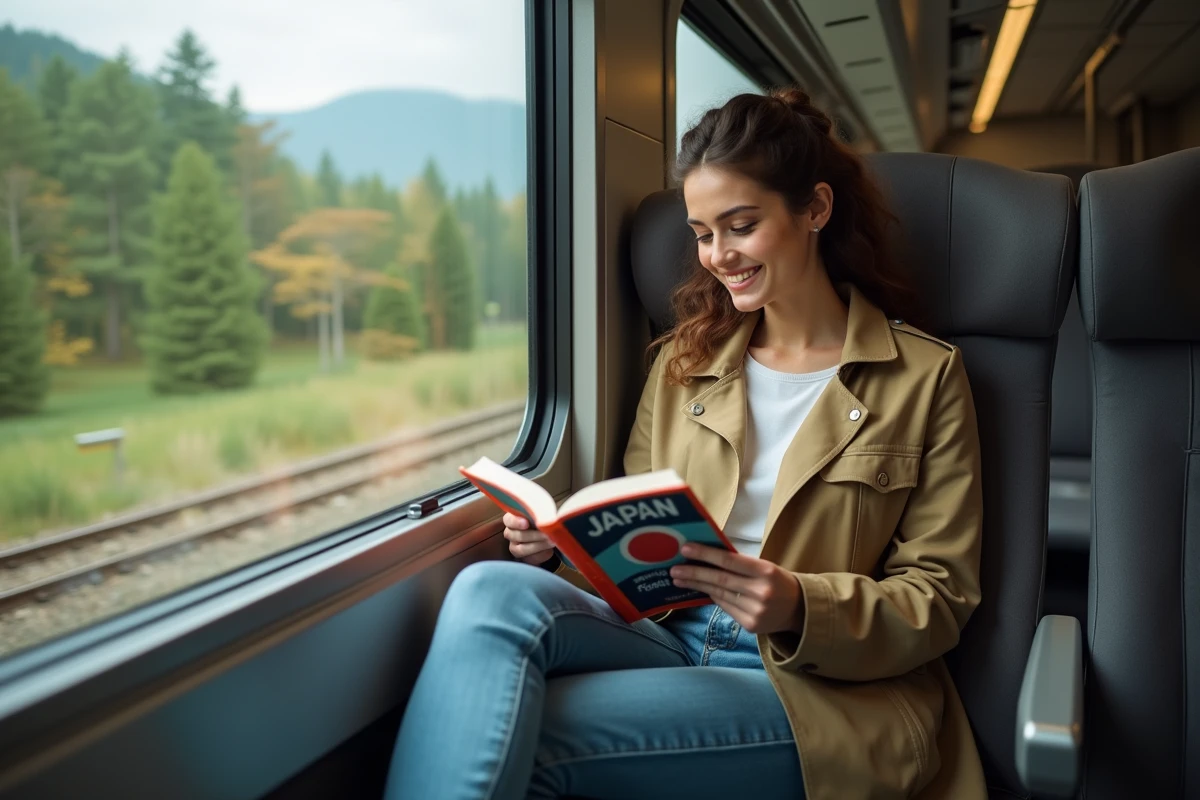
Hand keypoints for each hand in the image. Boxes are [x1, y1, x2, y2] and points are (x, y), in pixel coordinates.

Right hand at [503, 512, 555, 565]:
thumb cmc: (541, 519)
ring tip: (552, 541)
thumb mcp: (538, 513)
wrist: (546, 533)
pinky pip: (531, 559)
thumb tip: (545, 514)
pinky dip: (542, 554)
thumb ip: (538, 513)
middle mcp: (510, 534)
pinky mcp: (524, 559)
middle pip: (517, 536)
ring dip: (539, 545)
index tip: (526, 524)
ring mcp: (515, 547)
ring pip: (522, 549)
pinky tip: (550, 550)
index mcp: (511, 520)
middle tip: (547, 533)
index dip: (516, 522)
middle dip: (534, 535)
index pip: (508, 521)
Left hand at [670, 544, 804, 634]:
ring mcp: (756, 610)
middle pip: (720, 580)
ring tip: (679, 579)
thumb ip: (740, 564)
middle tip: (674, 569)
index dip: (706, 554)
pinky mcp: (751, 625)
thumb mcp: (765, 567)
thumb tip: (707, 556)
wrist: (800, 609)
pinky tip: (699, 590)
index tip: (686, 549)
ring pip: (720, 595)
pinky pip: (725, 607)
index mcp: (766, 571)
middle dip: (694, 573)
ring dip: (697, 586)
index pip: (730, 560)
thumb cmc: (777, 581)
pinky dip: (712, 597)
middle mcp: (761, 591)